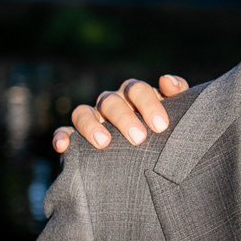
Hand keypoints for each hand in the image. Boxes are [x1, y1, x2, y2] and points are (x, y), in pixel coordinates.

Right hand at [54, 75, 188, 151]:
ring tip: (103, 143)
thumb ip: (178, 94)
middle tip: (139, 139)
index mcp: (134, 96)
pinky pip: (64, 132)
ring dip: (91, 126)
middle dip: (125, 119)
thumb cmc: (164, 131)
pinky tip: (63, 147)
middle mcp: (111, 103)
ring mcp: (92, 119)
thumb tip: (166, 81)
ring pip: (83, 112)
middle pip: (111, 101)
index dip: (148, 104)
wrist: (150, 160)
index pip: (137, 90)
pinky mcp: (76, 137)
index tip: (161, 126)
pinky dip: (62, 137)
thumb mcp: (176, 113)